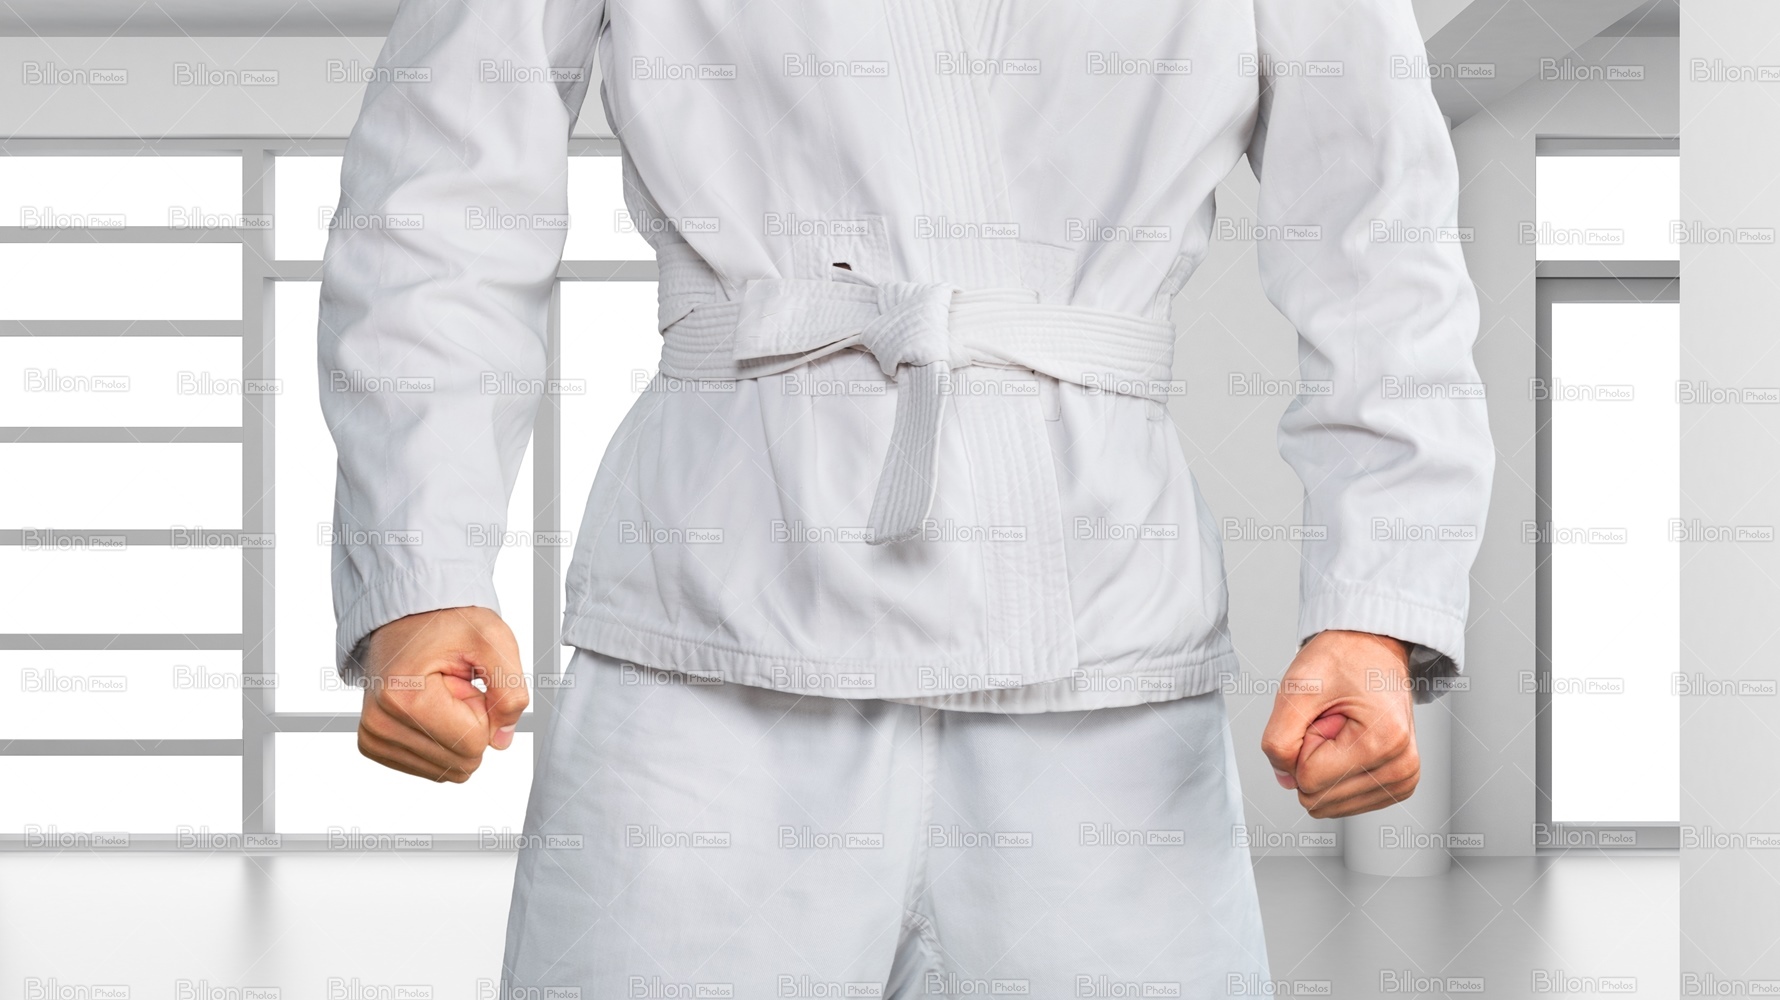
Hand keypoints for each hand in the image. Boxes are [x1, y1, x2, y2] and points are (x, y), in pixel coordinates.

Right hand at [354, 606, 528, 782]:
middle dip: (471, 724)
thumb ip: (510, 691)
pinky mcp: (375, 745)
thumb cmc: (447, 623)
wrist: (408, 618)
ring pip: (448, 769)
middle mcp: (380, 723)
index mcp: (404, 696)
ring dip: (456, 733)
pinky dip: (441, 741)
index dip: (484, 711)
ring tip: (441, 694)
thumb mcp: (493, 640)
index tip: (465, 680)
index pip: (473, 743)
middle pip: (461, 761)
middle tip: (454, 686)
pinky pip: (431, 767)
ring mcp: (374, 737)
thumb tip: (503, 740)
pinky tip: (430, 708)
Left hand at [1260, 629, 1417, 817]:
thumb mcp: (1297, 688)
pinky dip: (1336, 771)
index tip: (1323, 714)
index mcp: (1385, 741)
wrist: (1372, 648)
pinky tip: (1349, 740)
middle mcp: (1402, 767)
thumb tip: (1285, 780)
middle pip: (1319, 796)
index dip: (1301, 744)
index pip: (1308, 779)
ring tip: (1342, 727)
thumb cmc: (1342, 659)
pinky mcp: (1397, 786)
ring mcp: (1403, 780)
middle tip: (1331, 719)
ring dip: (1324, 763)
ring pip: (1328, 803)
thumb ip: (1278, 739)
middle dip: (1312, 756)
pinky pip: (1342, 802)